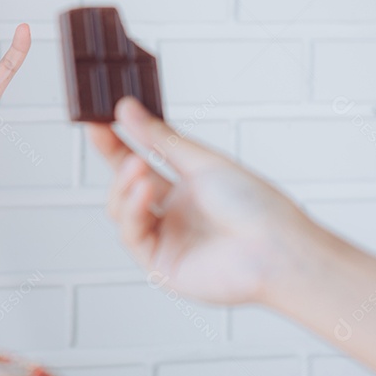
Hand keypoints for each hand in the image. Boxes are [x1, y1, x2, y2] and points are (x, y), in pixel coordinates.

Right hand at [88, 96, 317, 304]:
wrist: (276, 250)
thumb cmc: (255, 207)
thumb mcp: (203, 161)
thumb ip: (160, 138)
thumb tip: (128, 110)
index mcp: (189, 188)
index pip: (144, 159)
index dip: (119, 141)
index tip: (100, 118)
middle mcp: (176, 214)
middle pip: (127, 184)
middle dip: (112, 158)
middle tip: (99, 131)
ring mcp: (167, 240)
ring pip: (123, 210)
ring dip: (124, 185)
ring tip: (137, 166)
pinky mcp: (160, 265)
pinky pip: (132, 235)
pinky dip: (133, 211)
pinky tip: (145, 193)